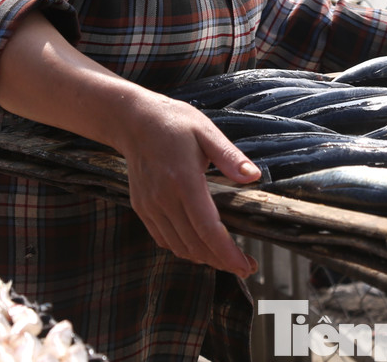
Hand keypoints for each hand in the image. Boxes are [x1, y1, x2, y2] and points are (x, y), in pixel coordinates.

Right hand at [115, 93, 259, 278]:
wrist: (132, 120)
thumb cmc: (174, 122)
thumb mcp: (206, 131)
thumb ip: (230, 157)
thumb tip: (254, 176)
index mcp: (183, 180)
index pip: (207, 229)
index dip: (227, 253)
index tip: (246, 265)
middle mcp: (163, 198)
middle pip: (194, 244)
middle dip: (221, 261)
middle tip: (247, 267)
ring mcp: (149, 205)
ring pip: (178, 246)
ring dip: (204, 258)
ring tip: (227, 260)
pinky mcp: (141, 207)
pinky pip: (163, 238)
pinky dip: (183, 249)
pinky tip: (201, 247)